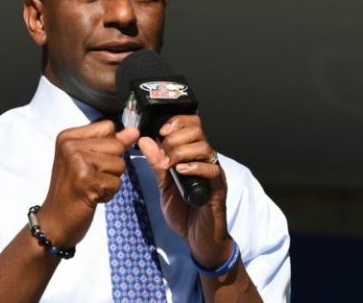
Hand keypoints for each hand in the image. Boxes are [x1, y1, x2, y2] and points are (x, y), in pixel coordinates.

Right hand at [37, 120, 139, 247]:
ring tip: (90, 187)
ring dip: (110, 180)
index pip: (108, 126)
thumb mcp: (86, 160)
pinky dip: (108, 194)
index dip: (110, 145)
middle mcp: (70, 145)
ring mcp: (77, 162)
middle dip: (112, 165)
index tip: (92, 161)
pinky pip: (117, 183)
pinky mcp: (86, 180)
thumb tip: (134, 131)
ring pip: (120, 164)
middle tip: (90, 177)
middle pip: (117, 145)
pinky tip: (91, 197)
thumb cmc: (72, 190)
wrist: (55, 221)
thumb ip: (110, 143)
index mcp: (68, 136)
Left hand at [137, 115, 230, 268]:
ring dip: (182, 152)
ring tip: (169, 165)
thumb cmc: (184, 212)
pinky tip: (180, 172)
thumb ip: (156, 163)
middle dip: (175, 137)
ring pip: (204, 147)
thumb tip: (144, 140)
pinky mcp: (218, 188)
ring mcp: (213, 173)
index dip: (176, 122)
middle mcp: (205, 160)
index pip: (191, 125)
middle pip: (198, 131)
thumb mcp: (163, 185)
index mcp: (193, 156)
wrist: (199, 239)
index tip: (161, 131)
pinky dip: (195, 167)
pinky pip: (212, 170)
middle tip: (163, 154)